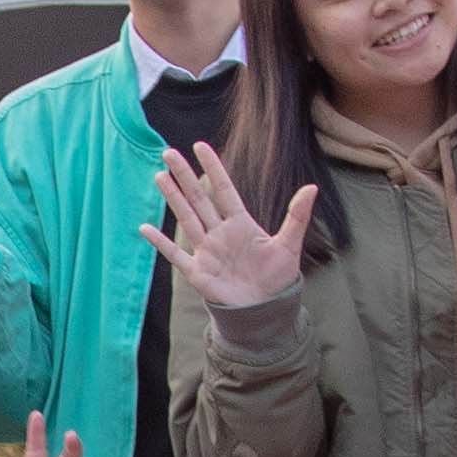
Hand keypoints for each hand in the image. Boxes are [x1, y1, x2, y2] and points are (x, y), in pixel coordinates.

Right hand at [146, 141, 312, 308]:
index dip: (212, 168)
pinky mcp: (197, 272)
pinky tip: (144, 228)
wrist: (265, 310)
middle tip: (169, 153)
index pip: (223, 190)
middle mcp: (219, 233)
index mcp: (240, 223)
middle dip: (184, 176)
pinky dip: (160, 243)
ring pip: (186, 219)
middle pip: (198, 199)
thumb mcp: (289, 245)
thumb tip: (312, 187)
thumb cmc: (277, 278)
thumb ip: (297, 216)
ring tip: (160, 177)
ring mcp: (206, 251)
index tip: (200, 146)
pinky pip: (175, 255)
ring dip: (173, 198)